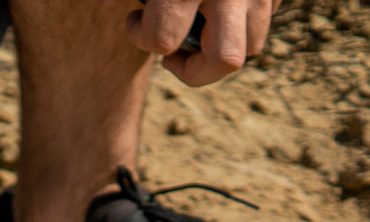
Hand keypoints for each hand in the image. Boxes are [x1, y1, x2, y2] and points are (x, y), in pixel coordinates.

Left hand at [128, 0, 276, 84]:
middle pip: (225, 60)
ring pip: (250, 46)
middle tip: (172, 53)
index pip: (162, 39)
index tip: (134, 20)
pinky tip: (217, 9)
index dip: (140, 36)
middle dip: (194, 68)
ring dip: (219, 48)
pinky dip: (241, 24)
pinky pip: (264, 22)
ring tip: (196, 28)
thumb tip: (105, 5)